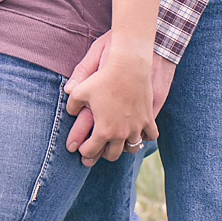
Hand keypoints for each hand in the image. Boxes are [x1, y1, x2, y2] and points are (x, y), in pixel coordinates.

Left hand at [64, 33, 174, 159]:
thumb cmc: (103, 77)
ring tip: (118, 142)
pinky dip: (145, 137)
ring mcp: (137, 127)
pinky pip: (152, 136)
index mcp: (103, 130)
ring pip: (132, 149)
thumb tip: (70, 113)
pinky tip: (138, 132)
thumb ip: (71, 105)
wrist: (129, 65)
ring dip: (124, 147)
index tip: (81, 147)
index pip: (90, 151)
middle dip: (102, 153)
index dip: (83, 151)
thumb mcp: (80, 91)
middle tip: (98, 147)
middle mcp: (121, 133)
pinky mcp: (149, 117)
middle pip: (112, 155)